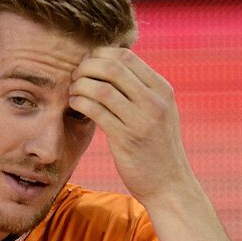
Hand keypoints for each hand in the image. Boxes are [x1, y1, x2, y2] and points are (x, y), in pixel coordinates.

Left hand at [68, 47, 193, 204]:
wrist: (169, 185)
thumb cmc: (158, 150)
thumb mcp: (160, 114)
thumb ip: (143, 92)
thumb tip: (114, 71)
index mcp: (162, 89)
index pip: (126, 57)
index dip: (101, 55)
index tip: (87, 63)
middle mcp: (154, 101)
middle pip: (112, 67)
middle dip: (87, 66)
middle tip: (75, 75)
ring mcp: (141, 120)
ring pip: (101, 88)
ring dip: (80, 85)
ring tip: (72, 91)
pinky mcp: (126, 139)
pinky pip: (97, 111)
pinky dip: (80, 103)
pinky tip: (74, 104)